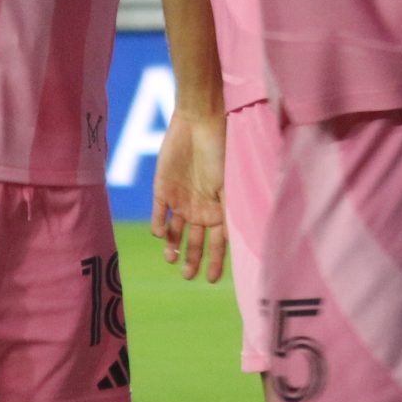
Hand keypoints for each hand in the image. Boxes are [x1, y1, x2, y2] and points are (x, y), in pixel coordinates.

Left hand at [149, 106, 227, 282]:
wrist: (198, 121)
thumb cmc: (220, 151)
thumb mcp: (230, 184)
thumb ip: (230, 212)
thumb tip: (243, 242)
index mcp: (219, 209)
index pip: (218, 243)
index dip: (217, 262)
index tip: (212, 280)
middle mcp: (200, 209)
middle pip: (194, 242)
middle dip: (191, 260)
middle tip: (188, 276)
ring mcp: (180, 200)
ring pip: (174, 233)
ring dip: (173, 247)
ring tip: (172, 258)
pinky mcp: (161, 190)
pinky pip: (158, 216)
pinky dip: (159, 227)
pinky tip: (162, 235)